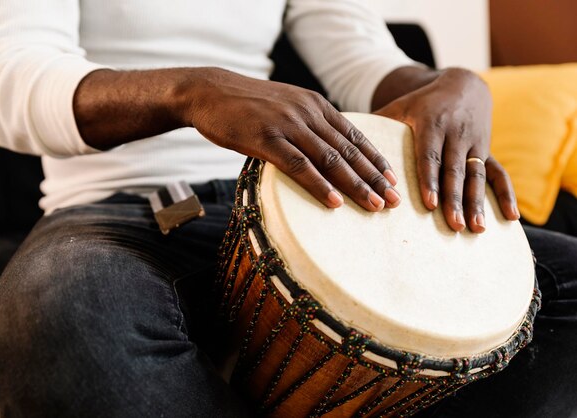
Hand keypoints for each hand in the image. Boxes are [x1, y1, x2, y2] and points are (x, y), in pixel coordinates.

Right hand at [185, 67, 400, 210]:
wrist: (209, 91)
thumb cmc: (246, 105)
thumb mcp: (285, 106)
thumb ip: (307, 125)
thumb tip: (324, 152)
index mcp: (315, 105)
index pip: (354, 135)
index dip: (375, 159)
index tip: (393, 179)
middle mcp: (308, 113)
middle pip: (348, 150)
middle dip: (375, 177)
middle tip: (394, 200)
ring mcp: (287, 125)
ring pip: (330, 159)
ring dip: (356, 185)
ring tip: (375, 205)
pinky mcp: (265, 139)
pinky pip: (298, 165)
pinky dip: (319, 185)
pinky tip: (334, 202)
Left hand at [374, 68, 519, 231]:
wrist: (464, 84)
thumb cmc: (421, 102)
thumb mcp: (400, 107)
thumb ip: (377, 124)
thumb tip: (342, 143)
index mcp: (431, 123)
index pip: (429, 155)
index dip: (430, 179)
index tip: (430, 203)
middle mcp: (456, 133)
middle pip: (454, 171)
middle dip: (454, 198)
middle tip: (452, 225)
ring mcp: (475, 143)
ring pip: (477, 176)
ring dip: (477, 203)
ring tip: (476, 229)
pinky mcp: (488, 150)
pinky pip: (500, 174)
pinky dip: (507, 195)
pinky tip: (509, 218)